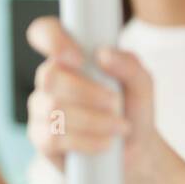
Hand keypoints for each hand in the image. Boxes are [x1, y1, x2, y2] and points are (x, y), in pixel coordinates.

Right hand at [25, 16, 154, 172]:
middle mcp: (50, 79)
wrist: (135, 151)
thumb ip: (129, 65)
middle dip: (87, 92)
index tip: (78, 58)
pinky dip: (86, 141)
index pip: (44, 32)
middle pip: (49, 76)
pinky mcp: (41, 139)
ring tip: (119, 127)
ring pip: (53, 109)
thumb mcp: (142, 85)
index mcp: (70, 57)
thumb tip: (103, 54)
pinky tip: (105, 144)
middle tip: (115, 102)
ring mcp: (41, 109)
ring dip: (93, 120)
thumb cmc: (133, 110)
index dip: (52, 39)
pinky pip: (53, 137)